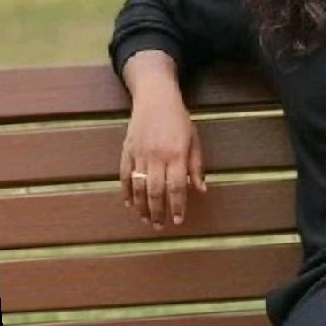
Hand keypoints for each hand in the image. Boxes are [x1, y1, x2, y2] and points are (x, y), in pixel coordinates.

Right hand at [119, 86, 205, 228]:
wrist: (155, 99)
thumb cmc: (179, 119)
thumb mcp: (194, 139)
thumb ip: (196, 166)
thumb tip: (201, 190)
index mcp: (177, 154)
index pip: (177, 187)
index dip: (177, 206)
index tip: (178, 220)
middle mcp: (157, 157)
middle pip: (156, 191)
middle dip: (158, 212)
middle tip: (160, 226)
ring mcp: (139, 154)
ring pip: (138, 187)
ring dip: (142, 207)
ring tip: (146, 220)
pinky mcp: (126, 151)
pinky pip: (124, 177)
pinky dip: (126, 193)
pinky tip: (130, 204)